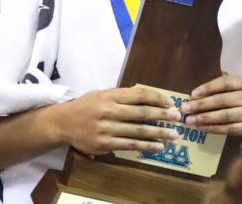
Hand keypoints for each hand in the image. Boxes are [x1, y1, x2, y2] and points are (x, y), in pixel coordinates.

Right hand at [53, 86, 178, 155]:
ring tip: (173, 135)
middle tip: (177, 117)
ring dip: (158, 134)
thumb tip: (149, 97)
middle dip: (162, 116)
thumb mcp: (103, 94)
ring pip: (137, 131)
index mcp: (111, 96)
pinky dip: (145, 146)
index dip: (157, 99)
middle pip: (141, 113)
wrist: (64, 123)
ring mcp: (107, 129)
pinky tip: (158, 147)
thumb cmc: (87, 106)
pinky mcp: (105, 144)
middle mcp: (109, 111)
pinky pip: (129, 145)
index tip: (170, 103)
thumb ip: (123, 96)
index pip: (139, 95)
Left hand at [178, 74, 241, 138]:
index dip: (208, 88)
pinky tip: (202, 128)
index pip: (225, 82)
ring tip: (189, 120)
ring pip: (224, 115)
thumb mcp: (241, 88)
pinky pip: (229, 129)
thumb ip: (223, 86)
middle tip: (185, 109)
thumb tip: (196, 93)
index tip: (192, 94)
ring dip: (204, 118)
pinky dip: (213, 128)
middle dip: (201, 105)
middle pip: (222, 100)